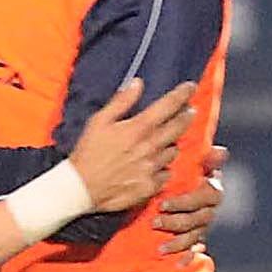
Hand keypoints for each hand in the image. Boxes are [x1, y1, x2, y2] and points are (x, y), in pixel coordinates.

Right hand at [64, 79, 197, 215]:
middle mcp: (151, 146)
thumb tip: (138, 83)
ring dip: (172, 143)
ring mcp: (153, 167)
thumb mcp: (99, 122)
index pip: (169, 105)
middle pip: (180, 126)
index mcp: (139, 128)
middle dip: (187, 115)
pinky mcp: (151, 185)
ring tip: (167, 140)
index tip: (190, 86)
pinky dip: (164, 167)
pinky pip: (166, 173)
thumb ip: (121, 102)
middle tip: (189, 111)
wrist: (81, 188)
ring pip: (174, 150)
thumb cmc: (88, 153)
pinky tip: (156, 165)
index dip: (183, 93)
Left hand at [154, 146, 229, 258]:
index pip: (205, 198)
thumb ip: (205, 158)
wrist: (179, 187)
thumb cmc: (186, 171)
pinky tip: (178, 265)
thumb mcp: (193, 163)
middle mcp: (210, 209)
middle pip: (198, 219)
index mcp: (212, 190)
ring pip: (194, 236)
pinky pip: (194, 250)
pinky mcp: (196, 238)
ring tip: (160, 248)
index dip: (184, 202)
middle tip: (155, 223)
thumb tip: (220, 151)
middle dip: (176, 223)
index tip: (162, 205)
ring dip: (178, 243)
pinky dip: (187, 257)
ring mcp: (204, 225)